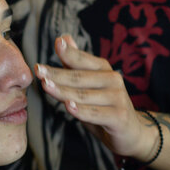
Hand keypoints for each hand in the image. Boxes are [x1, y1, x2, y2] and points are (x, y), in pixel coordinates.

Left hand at [34, 35, 157, 160]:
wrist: (130, 132)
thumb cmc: (104, 106)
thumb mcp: (89, 84)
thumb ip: (75, 64)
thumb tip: (64, 37)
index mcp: (104, 69)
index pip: (82, 59)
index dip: (68, 52)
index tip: (56, 43)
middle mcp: (113, 79)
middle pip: (78, 77)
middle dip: (57, 74)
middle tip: (38, 70)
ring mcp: (117, 98)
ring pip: (83, 95)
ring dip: (62, 91)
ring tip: (46, 86)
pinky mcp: (119, 116)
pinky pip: (95, 114)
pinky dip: (80, 111)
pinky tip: (68, 106)